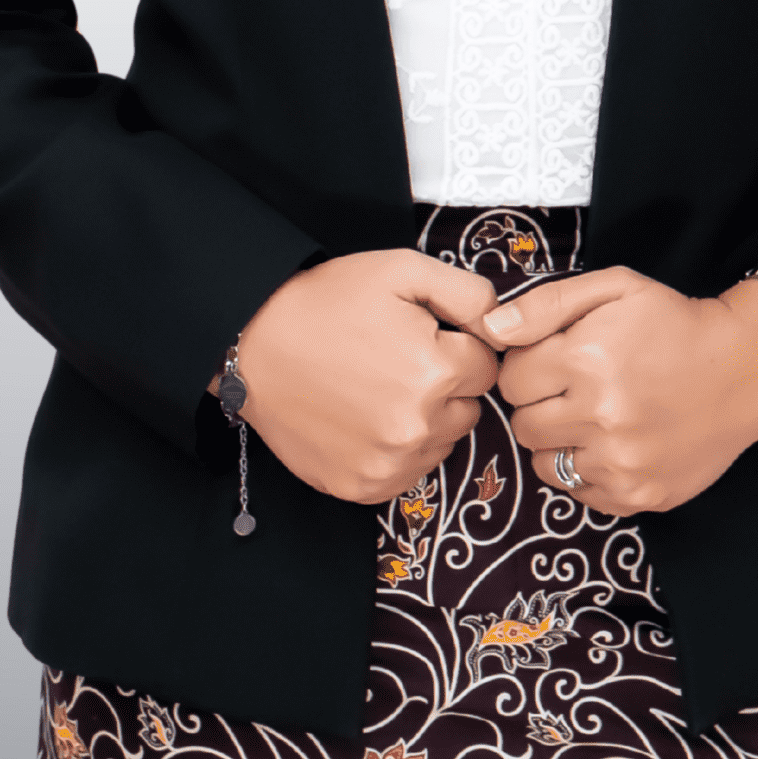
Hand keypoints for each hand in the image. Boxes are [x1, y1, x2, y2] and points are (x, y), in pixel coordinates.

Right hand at [231, 250, 500, 505]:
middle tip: (398, 359)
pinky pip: (408, 473)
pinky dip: (396, 450)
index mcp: (435, 371)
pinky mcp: (362, 487)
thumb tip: (502, 322)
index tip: (424, 335)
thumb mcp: (401, 271)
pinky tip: (365, 417)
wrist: (254, 345)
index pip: (486, 366)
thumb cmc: (328, 303)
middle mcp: (417, 426)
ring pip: (441, 443)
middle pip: (468, 408)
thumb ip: (467, 292)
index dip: (458, 345)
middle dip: (446, 384)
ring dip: (425, 419)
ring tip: (378, 386)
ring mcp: (389, 463)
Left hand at [481, 268, 757, 513]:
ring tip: (595, 414)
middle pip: (523, 424)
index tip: (557, 358)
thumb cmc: (674, 321)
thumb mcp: (614, 288)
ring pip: (545, 464)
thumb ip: (545, 305)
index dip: (530, 365)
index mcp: (586, 360)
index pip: (510, 379)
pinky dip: (588, 470)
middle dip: (540, 403)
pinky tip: (615, 441)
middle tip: (576, 385)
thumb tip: (490, 329)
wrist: (747, 367)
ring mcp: (621, 463)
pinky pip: (580, 493)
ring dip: (559, 440)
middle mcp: (601, 417)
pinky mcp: (639, 495)